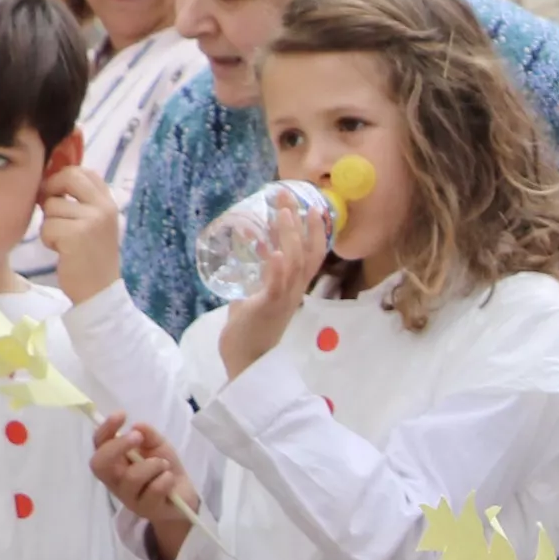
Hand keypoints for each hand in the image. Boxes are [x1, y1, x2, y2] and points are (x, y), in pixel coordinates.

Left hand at [39, 163, 124, 301]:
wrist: (99, 291)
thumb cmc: (91, 256)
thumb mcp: (93, 223)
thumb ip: (80, 201)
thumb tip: (46, 181)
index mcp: (109, 202)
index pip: (84, 171)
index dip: (62, 177)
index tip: (56, 193)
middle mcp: (104, 207)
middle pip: (68, 177)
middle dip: (51, 189)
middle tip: (49, 209)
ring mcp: (92, 221)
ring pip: (51, 206)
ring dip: (49, 224)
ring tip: (62, 240)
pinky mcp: (76, 236)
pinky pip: (47, 226)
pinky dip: (48, 240)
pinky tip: (61, 251)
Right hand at [88, 416, 193, 559]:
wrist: (183, 495)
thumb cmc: (163, 468)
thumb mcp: (158, 446)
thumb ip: (148, 435)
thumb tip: (138, 426)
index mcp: (114, 462)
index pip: (99, 445)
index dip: (106, 429)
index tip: (122, 415)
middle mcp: (115, 480)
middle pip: (100, 464)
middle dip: (118, 446)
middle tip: (138, 437)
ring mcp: (129, 497)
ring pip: (131, 478)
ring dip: (152, 465)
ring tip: (164, 465)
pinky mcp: (146, 509)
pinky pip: (153, 490)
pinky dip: (165, 479)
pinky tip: (169, 479)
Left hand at [214, 190, 332, 380]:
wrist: (246, 364)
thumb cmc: (249, 337)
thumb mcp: (252, 305)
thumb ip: (251, 292)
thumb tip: (242, 283)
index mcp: (293, 289)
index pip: (312, 255)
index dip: (316, 231)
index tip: (313, 207)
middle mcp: (294, 291)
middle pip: (305, 251)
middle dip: (298, 221)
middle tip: (286, 195)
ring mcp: (283, 298)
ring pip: (294, 261)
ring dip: (288, 235)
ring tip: (279, 212)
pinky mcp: (268, 306)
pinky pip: (276, 282)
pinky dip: (274, 264)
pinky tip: (269, 248)